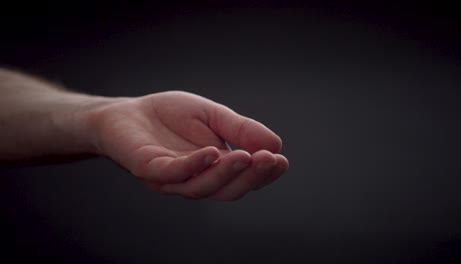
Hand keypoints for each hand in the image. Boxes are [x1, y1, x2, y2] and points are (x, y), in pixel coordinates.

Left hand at [84, 91, 288, 200]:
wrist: (127, 112)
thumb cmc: (169, 116)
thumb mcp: (213, 115)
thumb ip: (239, 129)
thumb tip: (275, 143)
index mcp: (214, 169)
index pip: (244, 178)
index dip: (264, 173)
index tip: (281, 159)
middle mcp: (196, 179)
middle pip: (229, 189)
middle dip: (252, 177)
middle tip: (272, 160)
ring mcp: (173, 178)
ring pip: (204, 187)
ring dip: (227, 174)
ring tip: (248, 156)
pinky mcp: (150, 170)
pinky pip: (175, 173)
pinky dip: (195, 165)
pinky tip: (212, 152)